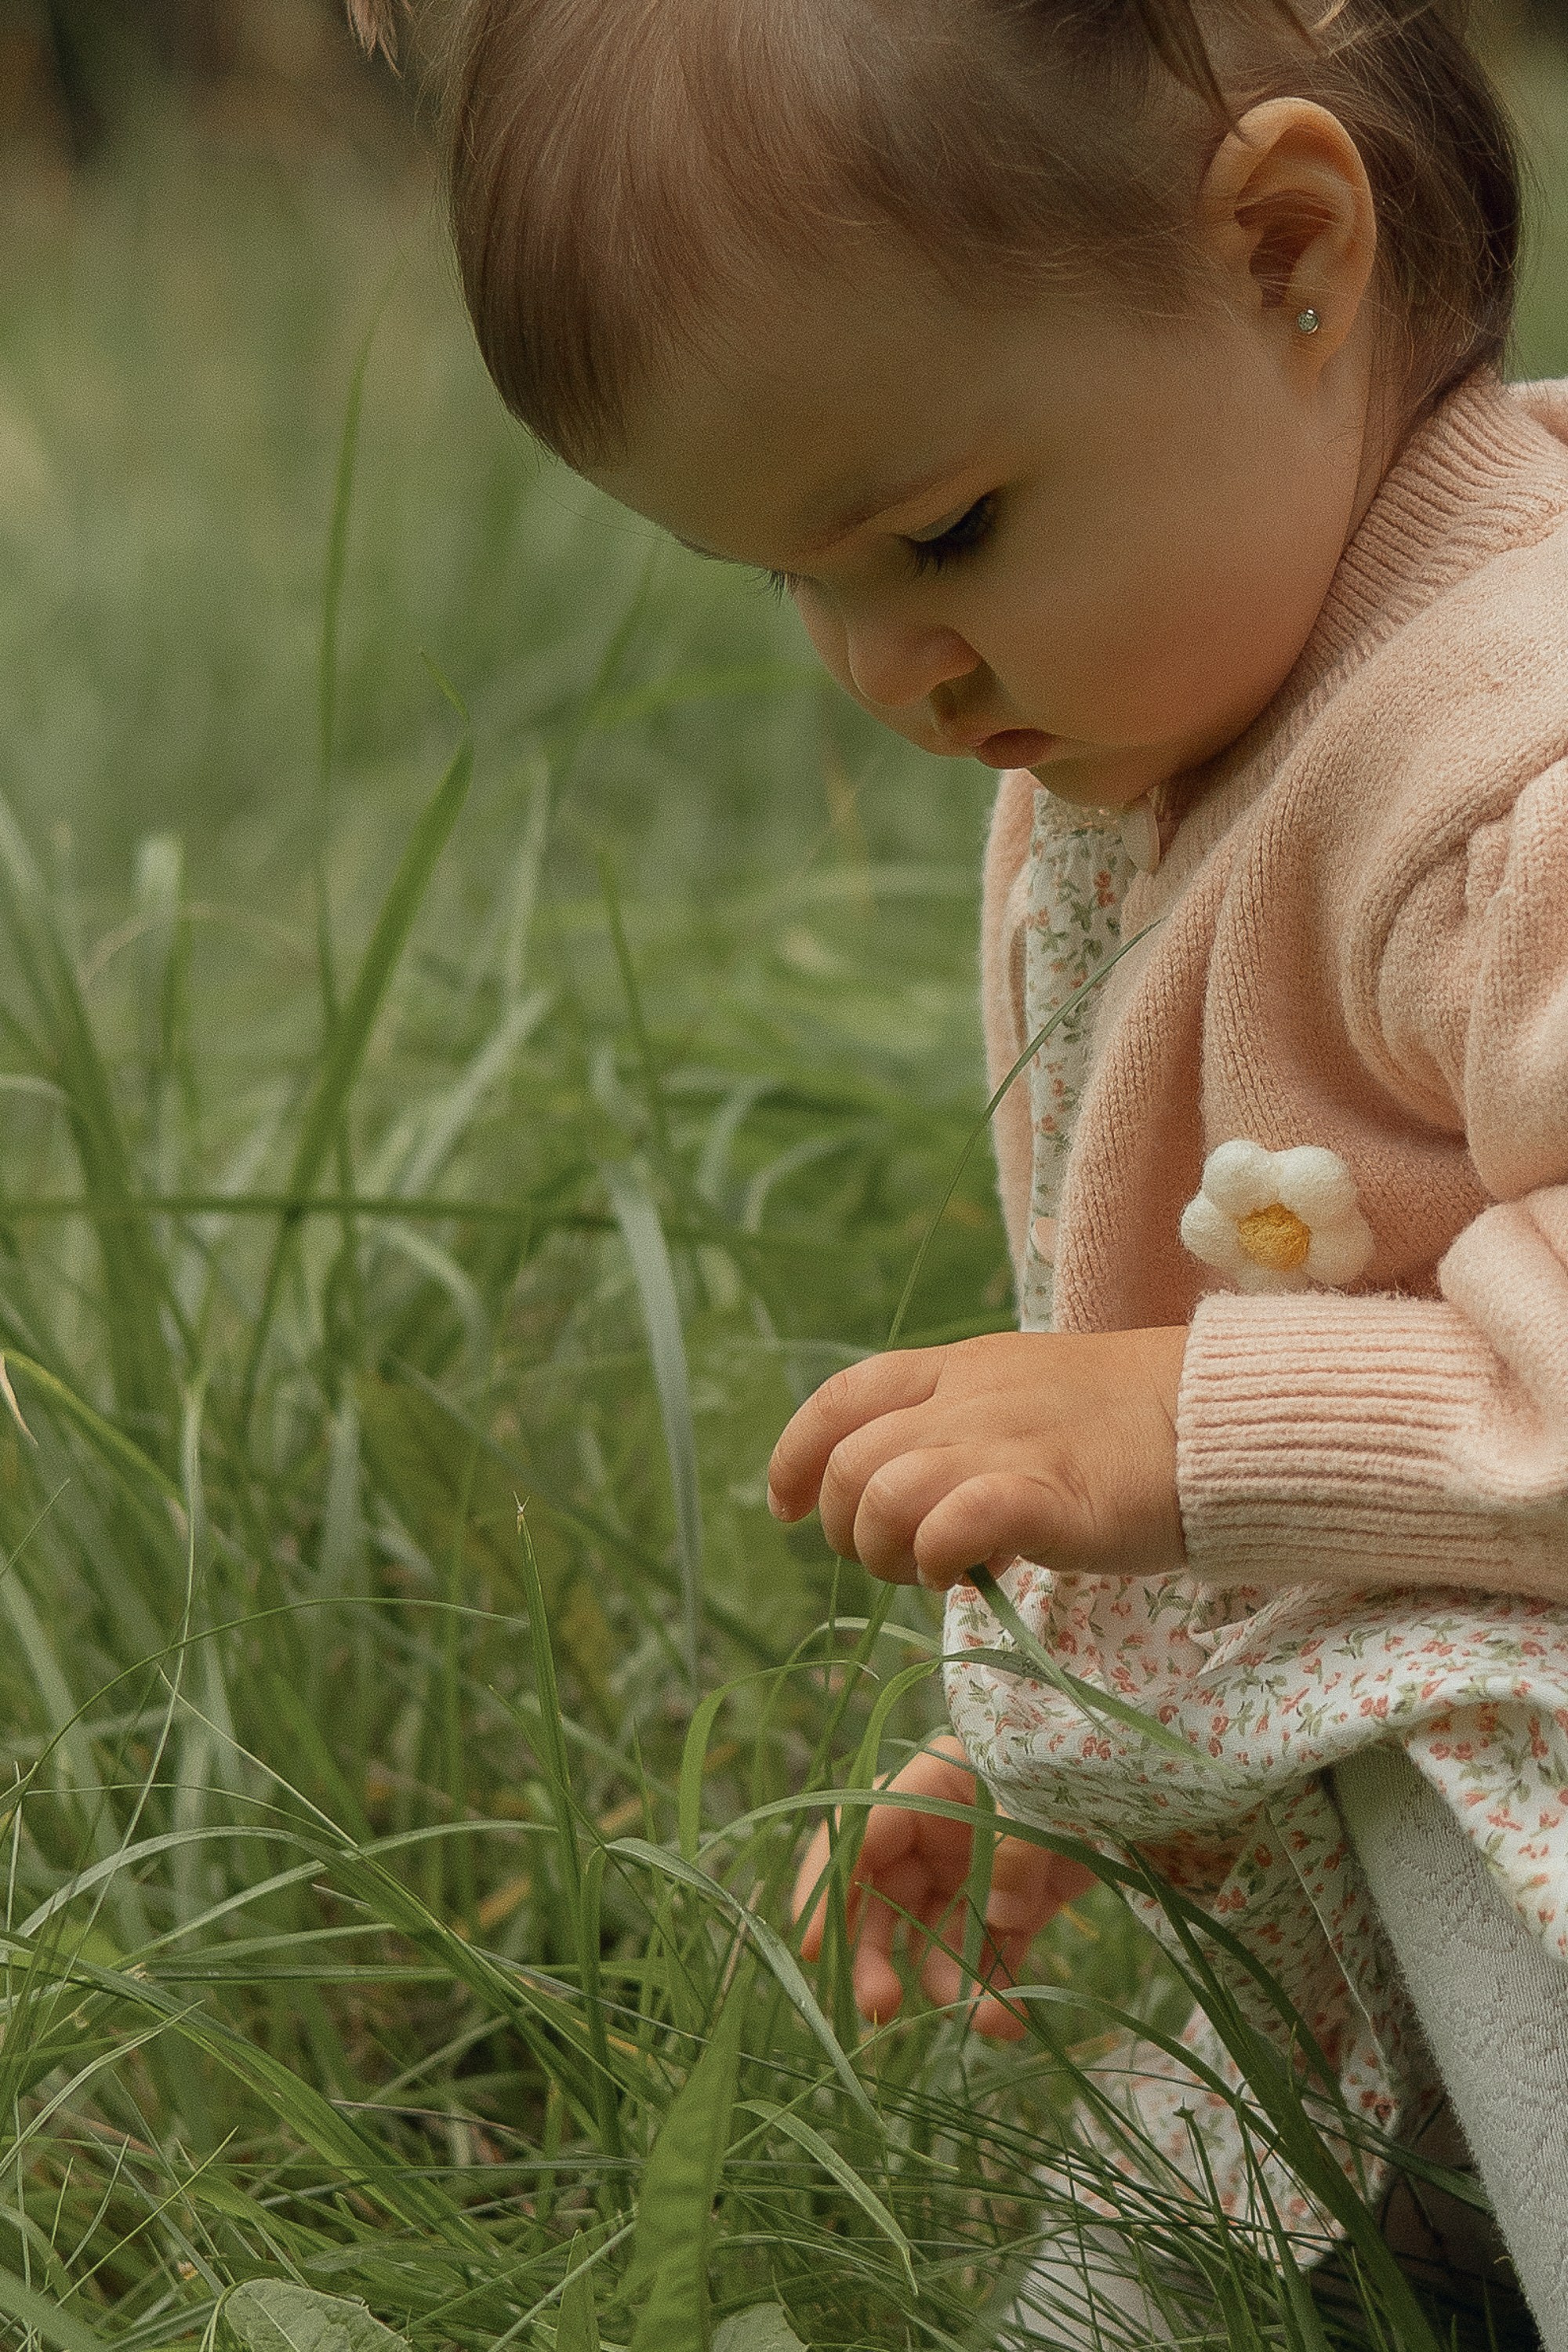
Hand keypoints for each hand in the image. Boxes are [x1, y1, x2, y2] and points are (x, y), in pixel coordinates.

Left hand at [768, 1328, 1187, 1589]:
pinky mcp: (1048, 1493)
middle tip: (896, 1561)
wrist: (1220, 1417)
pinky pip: (951, 1523)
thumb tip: (903, 1499)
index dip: (794, 1456)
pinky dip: (936, 1558)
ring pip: (883, 1493)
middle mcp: (968, 1397)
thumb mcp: (1023, 1398)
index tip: (786, 1509)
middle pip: (849, 1462)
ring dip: (886, 1550)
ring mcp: (1006, 1442)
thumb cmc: (1126, 1424)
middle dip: (846, 1527)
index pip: (840, 1399)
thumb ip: (959, 1431)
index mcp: (957, 1367)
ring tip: (931, 1571)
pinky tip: (964, 1573)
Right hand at [792, 1738, 1095, 2038]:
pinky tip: (1007, 2025)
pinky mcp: (1012, 1911)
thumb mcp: (1046, 1798)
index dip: (830, 1886)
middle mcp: (941, 1833)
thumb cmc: (1079, 1774)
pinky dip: (993, 1994)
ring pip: (933, 1940)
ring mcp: (974, 1875)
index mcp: (933, 1786)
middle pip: (883, 1897)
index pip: (861, 1833)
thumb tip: (998, 1917)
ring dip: (948, 1984)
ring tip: (983, 2020)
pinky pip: (988, 1960)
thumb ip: (1018, 1851)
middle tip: (879, 2006)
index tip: (811, 1947)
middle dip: (875, 1953)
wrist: (1140, 1789)